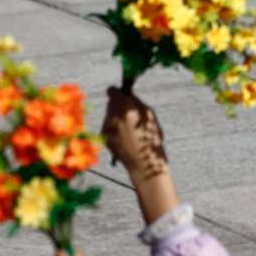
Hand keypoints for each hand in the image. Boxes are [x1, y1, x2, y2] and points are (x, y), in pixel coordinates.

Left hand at [101, 88, 180, 224]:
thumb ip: (136, 103)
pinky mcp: (103, 138)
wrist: (144, 164)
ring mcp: (106, 128)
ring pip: (109, 115)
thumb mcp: (150, 116)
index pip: (113, 91)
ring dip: (117, 117)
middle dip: (118, 105)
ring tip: (130, 129)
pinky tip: (125, 137)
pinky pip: (108, 127)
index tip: (121, 94)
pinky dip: (115, 129)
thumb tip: (126, 94)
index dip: (117, 92)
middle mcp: (112, 117)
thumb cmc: (152, 138)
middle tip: (130, 114)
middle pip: (111, 103)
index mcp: (126, 108)